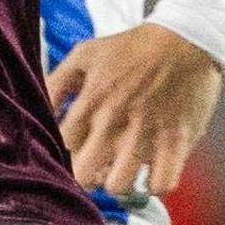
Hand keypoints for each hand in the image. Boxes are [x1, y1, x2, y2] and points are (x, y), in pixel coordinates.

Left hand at [49, 22, 222, 199]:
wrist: (186, 38)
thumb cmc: (132, 47)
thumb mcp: (84, 54)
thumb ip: (55, 83)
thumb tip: (37, 109)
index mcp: (90, 103)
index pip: (61, 149)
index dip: (66, 154)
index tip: (77, 149)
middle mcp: (115, 123)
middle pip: (84, 176)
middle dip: (87, 176)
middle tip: (97, 166)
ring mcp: (147, 135)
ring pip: (120, 186)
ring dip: (120, 182)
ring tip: (124, 169)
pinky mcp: (177, 143)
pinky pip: (163, 185)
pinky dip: (156, 183)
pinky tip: (152, 170)